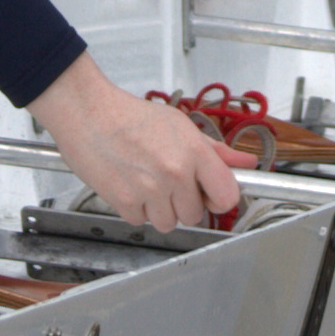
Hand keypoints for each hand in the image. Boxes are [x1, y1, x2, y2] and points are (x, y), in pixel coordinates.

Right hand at [26, 61, 242, 229]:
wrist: (88, 112)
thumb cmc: (130, 115)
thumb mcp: (179, 125)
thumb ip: (215, 150)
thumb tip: (246, 163)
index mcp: (194, 152)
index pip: (227, 196)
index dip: (218, 198)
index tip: (209, 194)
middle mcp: (175, 173)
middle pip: (195, 215)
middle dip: (183, 203)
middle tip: (168, 182)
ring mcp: (150, 190)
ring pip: (168, 223)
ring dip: (159, 210)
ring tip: (147, 183)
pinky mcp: (125, 202)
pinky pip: (140, 221)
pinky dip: (135, 209)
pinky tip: (129, 186)